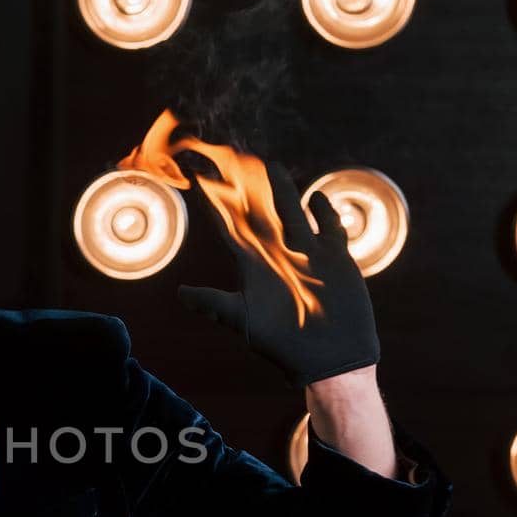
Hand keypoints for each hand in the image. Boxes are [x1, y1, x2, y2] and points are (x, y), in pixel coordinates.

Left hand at [177, 160, 378, 388]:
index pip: (229, 228)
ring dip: (283, 191)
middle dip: (246, 187)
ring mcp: (308, 255)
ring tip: (271, 167)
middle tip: (231, 157)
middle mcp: (278, 256)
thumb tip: (179, 294)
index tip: (198, 177)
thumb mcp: (245, 322)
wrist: (331, 359)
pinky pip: (329, 229)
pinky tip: (317, 198)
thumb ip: (215, 304)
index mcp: (253, 267)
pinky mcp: (337, 260)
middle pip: (259, 213)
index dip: (214, 204)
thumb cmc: (284, 346)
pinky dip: (325, 213)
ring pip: (292, 213)